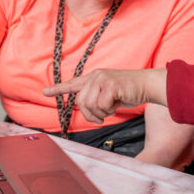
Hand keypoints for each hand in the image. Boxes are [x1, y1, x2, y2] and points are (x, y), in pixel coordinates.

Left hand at [43, 68, 166, 123]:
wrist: (147, 85)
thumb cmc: (130, 91)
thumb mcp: (109, 93)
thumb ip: (96, 97)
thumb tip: (86, 108)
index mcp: (94, 77)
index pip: (73, 83)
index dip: (58, 89)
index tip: (45, 92)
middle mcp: (95, 76)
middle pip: (81, 102)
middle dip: (90, 115)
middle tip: (102, 117)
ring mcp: (102, 79)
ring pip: (90, 105)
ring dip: (101, 113)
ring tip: (111, 109)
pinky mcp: (110, 85)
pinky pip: (102, 106)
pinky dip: (109, 111)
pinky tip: (117, 105)